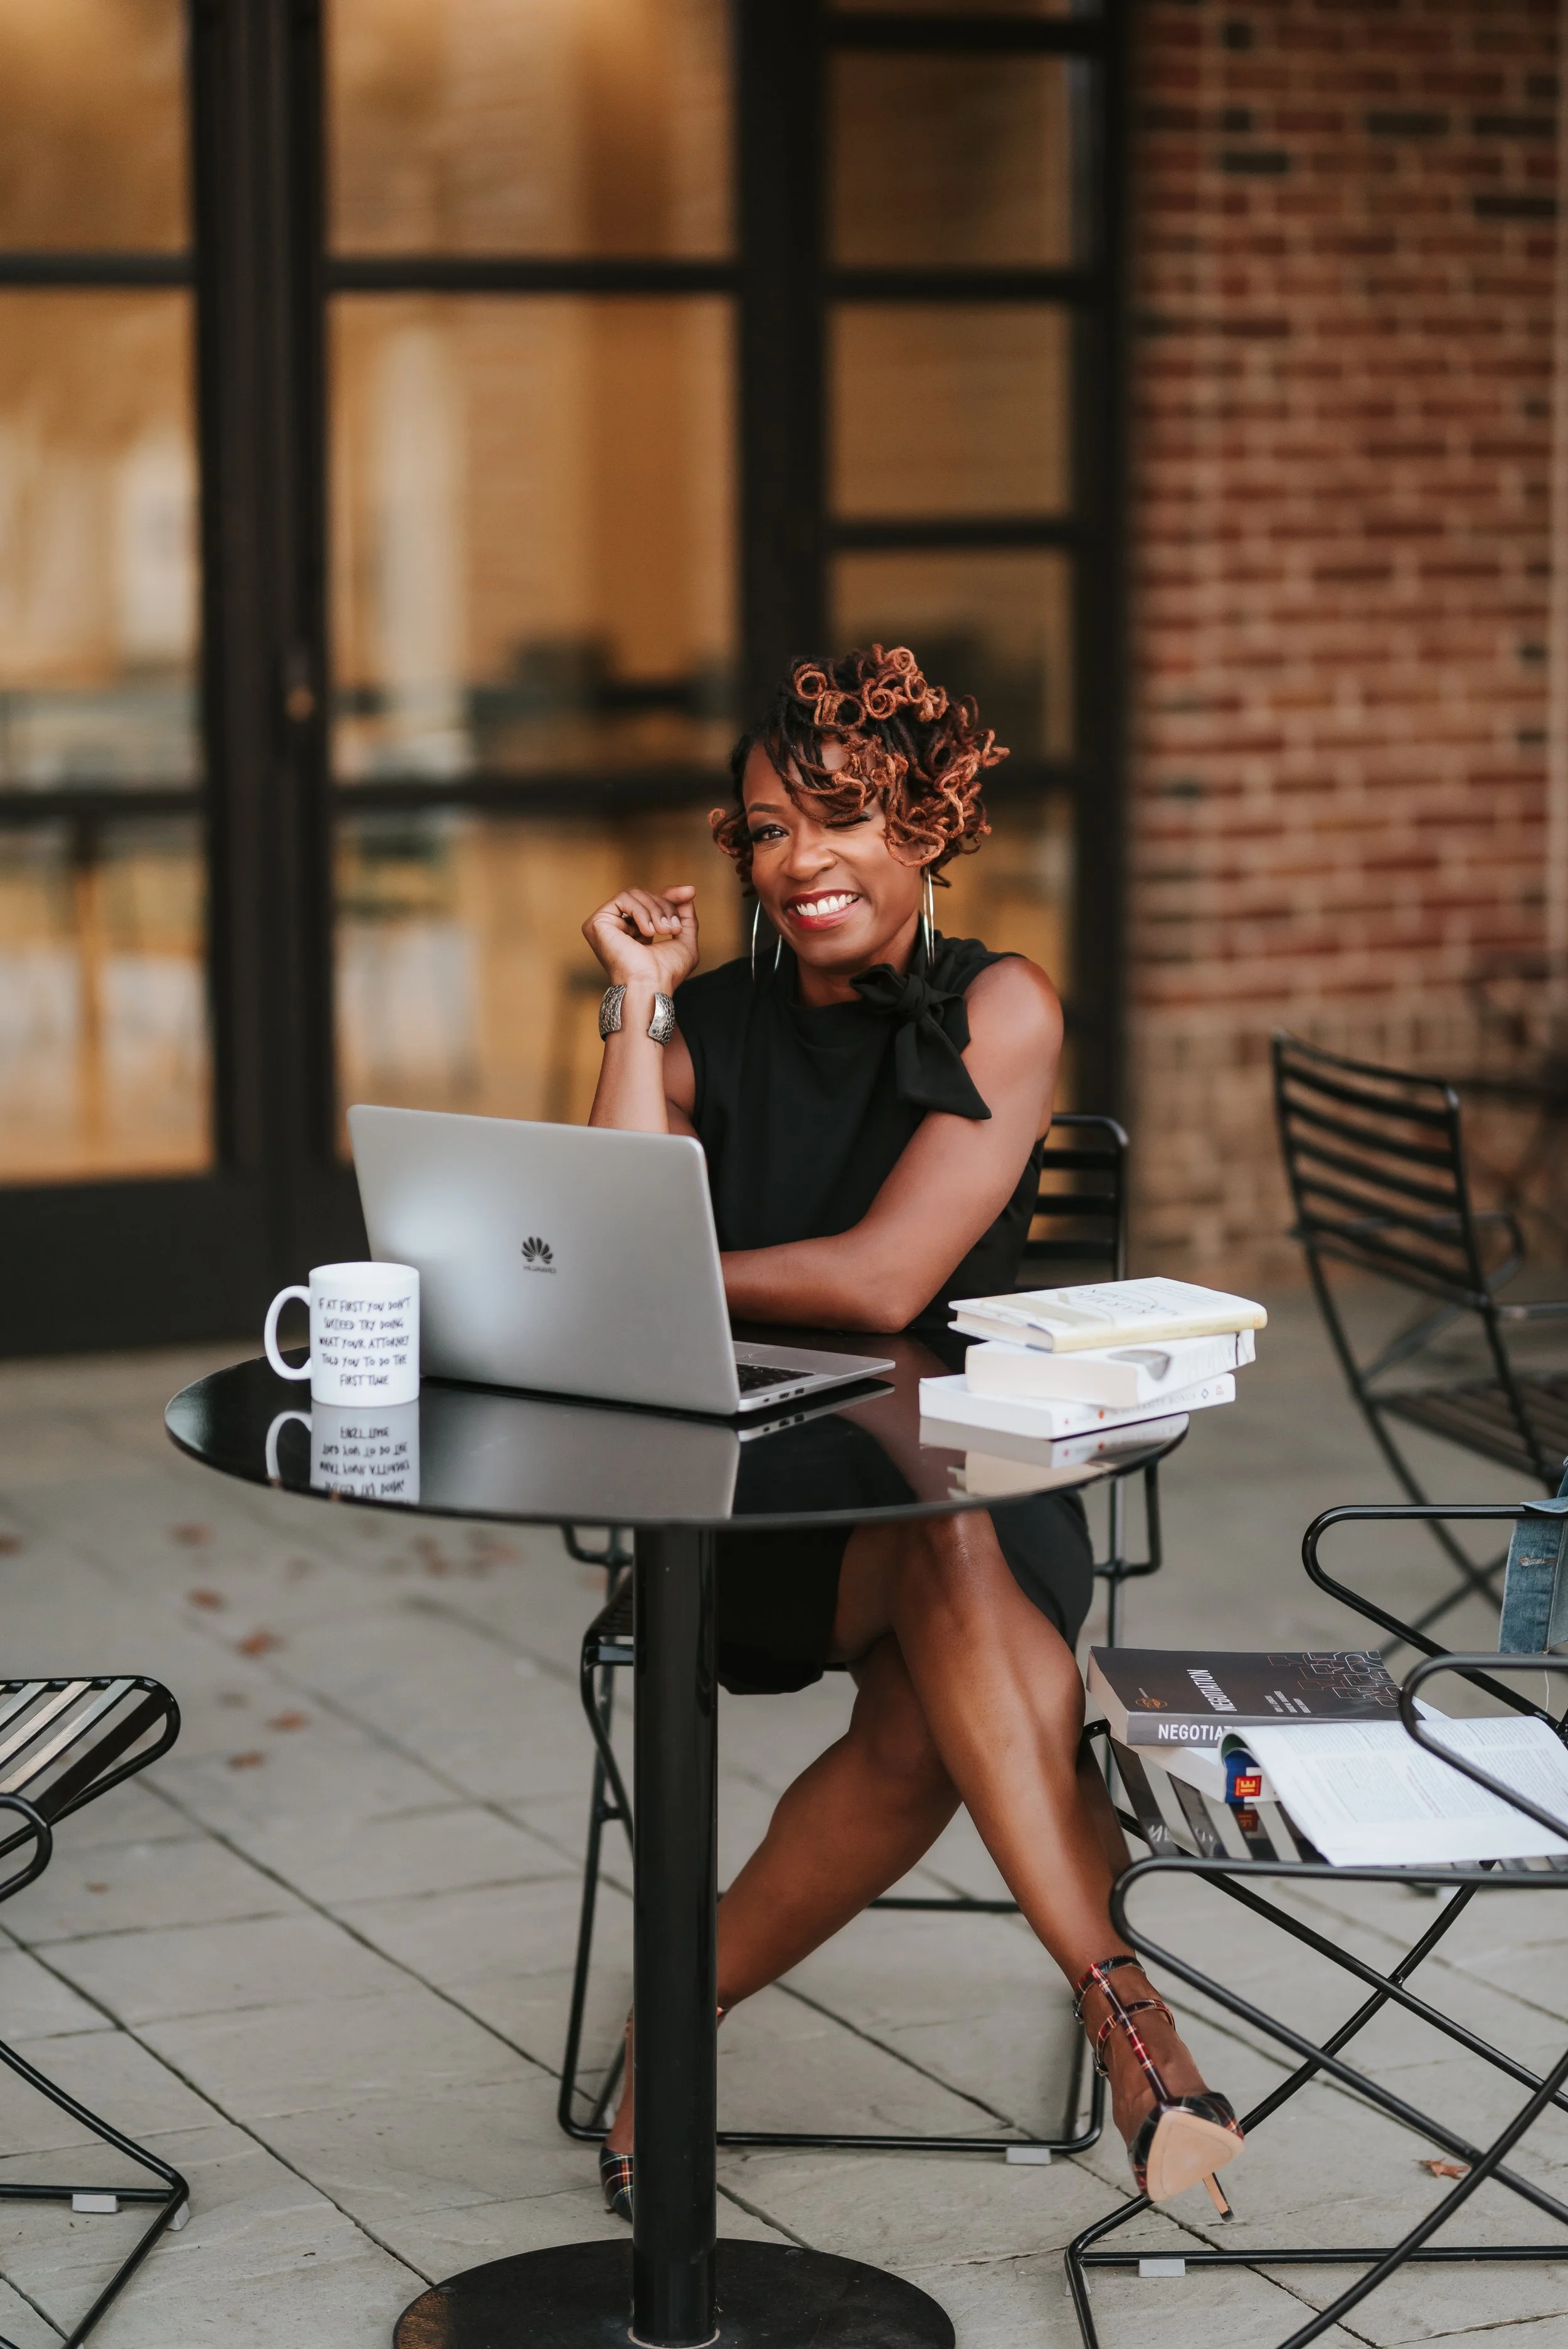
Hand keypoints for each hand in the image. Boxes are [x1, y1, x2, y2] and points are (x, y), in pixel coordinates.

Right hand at [583, 884, 699, 993]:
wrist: (651, 985)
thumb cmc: (666, 973)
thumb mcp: (684, 940)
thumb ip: (686, 915)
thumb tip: (688, 891)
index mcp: (634, 931)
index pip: (650, 901)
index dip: (670, 895)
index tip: (690, 892)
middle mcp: (617, 926)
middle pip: (644, 895)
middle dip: (665, 907)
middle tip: (673, 929)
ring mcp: (605, 924)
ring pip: (634, 894)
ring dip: (655, 910)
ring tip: (662, 931)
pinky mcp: (597, 922)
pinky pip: (622, 899)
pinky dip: (640, 912)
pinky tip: (647, 932)